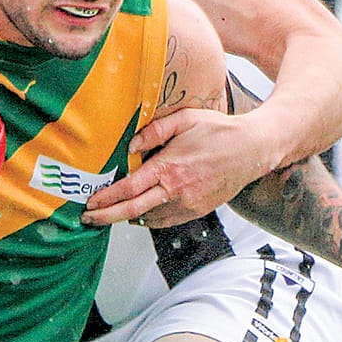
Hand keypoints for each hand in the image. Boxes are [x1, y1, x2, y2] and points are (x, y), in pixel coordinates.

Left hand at [82, 107, 276, 228]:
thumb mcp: (184, 120)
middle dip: (107, 216)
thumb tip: (130, 147)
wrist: (253, 150)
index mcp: (170, 168)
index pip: (129, 189)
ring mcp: (189, 204)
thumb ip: (153, 132)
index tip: (90, 202)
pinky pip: (166, 222)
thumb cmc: (220, 132)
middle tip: (88, 219)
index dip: (106, 198)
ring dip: (127, 219)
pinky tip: (139, 215)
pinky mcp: (198, 211)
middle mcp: (177, 191)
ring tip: (110, 215)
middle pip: (134, 211)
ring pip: (149, 219)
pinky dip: (149, 220)